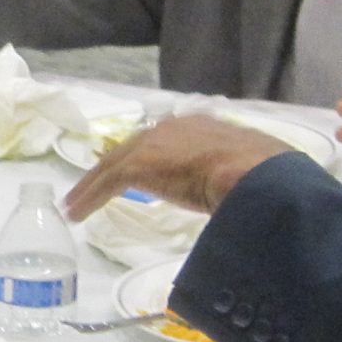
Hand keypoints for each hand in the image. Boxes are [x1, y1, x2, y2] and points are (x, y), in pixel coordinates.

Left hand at [63, 114, 294, 220]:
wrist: (256, 175)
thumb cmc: (266, 178)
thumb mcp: (252, 173)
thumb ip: (238, 178)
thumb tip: (245, 200)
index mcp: (203, 126)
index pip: (166, 140)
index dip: (149, 155)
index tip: (137, 170)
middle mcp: (174, 127)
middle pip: (133, 148)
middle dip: (112, 166)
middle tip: (94, 184)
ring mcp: (155, 144)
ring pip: (113, 164)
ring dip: (92, 185)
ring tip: (75, 205)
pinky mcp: (139, 165)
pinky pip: (107, 183)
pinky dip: (89, 199)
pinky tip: (77, 214)